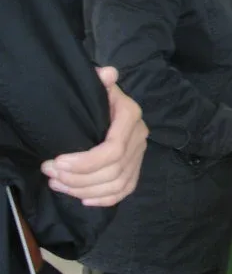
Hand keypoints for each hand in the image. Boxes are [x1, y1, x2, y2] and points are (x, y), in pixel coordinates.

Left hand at [41, 67, 148, 206]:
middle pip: (113, 170)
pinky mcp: (136, 168)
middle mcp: (139, 136)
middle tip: (49, 174)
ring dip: (85, 189)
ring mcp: (140, 154)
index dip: (85, 162)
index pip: (113, 149)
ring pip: (117, 183)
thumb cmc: (100, 96)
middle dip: (78, 177)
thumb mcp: (98, 86)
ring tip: (57, 184)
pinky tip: (83, 199)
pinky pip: (126, 189)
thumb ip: (101, 81)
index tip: (57, 161)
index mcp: (131, 116)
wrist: (112, 105)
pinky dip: (105, 199)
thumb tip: (108, 74)